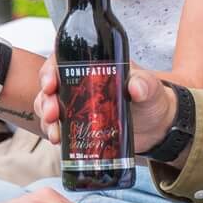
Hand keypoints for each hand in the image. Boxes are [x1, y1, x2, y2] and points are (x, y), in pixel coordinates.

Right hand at [33, 56, 177, 151]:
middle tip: (52, 114)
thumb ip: (145, 84)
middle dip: (45, 100)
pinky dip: (54, 132)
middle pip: (50, 86)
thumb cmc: (152, 99)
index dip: (49, 70)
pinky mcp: (79, 125)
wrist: (158, 127)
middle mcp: (79, 83)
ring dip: (46, 119)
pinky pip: (58, 126)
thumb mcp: (150, 88)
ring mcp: (77, 105)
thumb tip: (136, 87)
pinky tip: (58, 141)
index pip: (62, 61)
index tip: (50, 83)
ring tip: (55, 133)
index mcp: (92, 66)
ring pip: (49, 107)